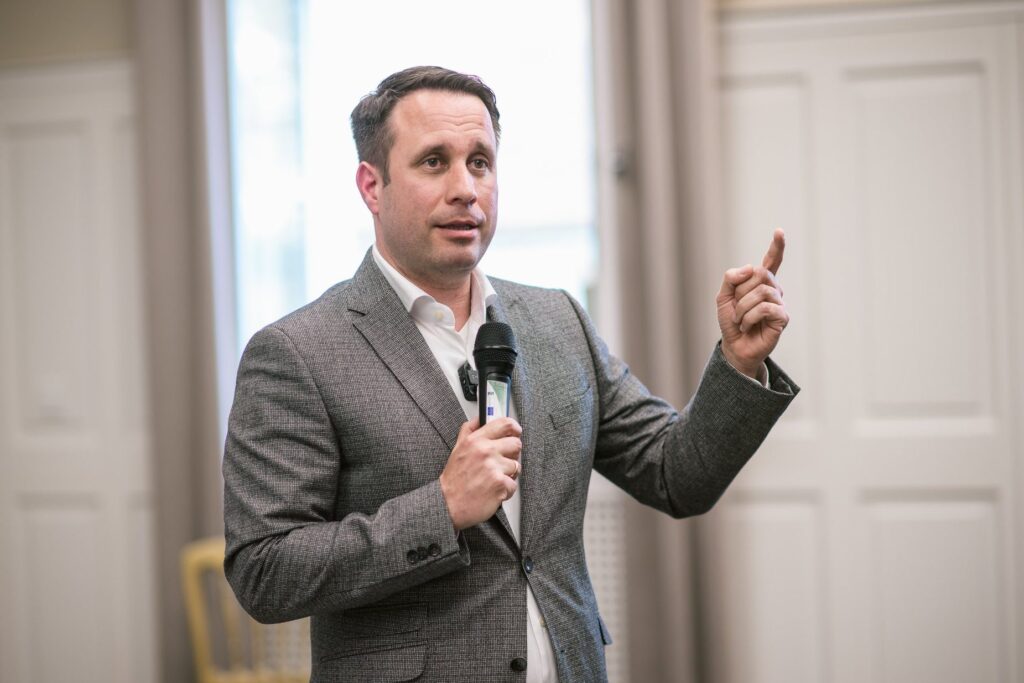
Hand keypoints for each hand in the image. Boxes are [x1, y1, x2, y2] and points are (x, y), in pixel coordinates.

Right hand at [439, 417, 521, 530]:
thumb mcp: (458, 448)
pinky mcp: (500, 483)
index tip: (515, 433)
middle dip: (511, 455)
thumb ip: (469, 430)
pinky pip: (514, 484)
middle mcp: (485, 451)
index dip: (514, 428)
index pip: (505, 424)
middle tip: (500, 463)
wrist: (448, 504)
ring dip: (508, 475)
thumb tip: (480, 419)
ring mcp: (493, 467)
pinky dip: (505, 490)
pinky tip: (492, 491)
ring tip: (492, 479)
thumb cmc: (454, 480)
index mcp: (475, 440)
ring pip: (516, 466)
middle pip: (516, 444)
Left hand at [717, 229, 789, 378]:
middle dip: (741, 291)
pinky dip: (749, 317)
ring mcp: (779, 303)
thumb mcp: (723, 297)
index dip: (776, 247)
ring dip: (743, 307)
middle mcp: (773, 289)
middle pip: (760, 273)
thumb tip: (750, 268)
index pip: (771, 261)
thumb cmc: (731, 322)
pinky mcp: (782, 318)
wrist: (734, 346)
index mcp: (760, 282)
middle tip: (737, 308)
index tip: (779, 232)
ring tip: (740, 320)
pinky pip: (766, 308)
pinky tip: (747, 326)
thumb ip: (731, 278)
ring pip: (762, 291)